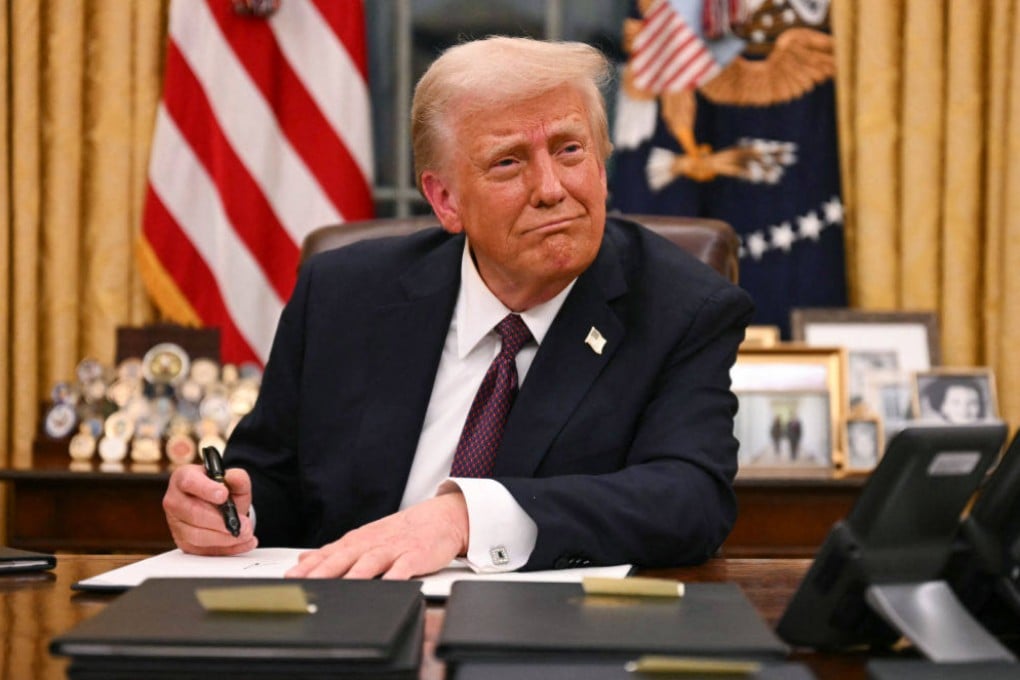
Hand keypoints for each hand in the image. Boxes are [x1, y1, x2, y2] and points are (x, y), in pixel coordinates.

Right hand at [163, 463, 256, 554]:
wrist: (219, 506)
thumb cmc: (222, 490)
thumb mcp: (233, 481)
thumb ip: (237, 478)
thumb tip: (233, 478)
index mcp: (183, 478)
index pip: (189, 482)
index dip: (206, 489)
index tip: (224, 495)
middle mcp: (175, 500)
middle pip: (193, 513)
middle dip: (221, 521)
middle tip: (243, 524)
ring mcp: (176, 523)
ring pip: (196, 535)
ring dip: (224, 538)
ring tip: (245, 534)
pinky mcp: (183, 542)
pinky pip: (202, 550)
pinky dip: (226, 549)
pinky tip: (242, 543)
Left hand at [285, 492, 468, 579]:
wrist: (441, 517)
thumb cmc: (402, 532)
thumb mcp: (365, 538)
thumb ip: (335, 551)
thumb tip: (303, 560)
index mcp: (357, 541)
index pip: (327, 554)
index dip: (308, 568)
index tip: (289, 580)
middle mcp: (372, 544)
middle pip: (344, 558)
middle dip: (322, 572)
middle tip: (304, 584)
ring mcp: (394, 549)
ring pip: (370, 562)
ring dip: (354, 575)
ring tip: (341, 588)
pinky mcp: (415, 555)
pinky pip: (404, 567)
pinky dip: (395, 577)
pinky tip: (387, 585)